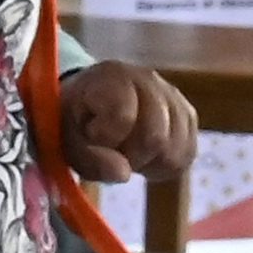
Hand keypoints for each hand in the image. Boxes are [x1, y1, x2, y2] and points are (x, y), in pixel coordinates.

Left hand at [52, 60, 195, 189]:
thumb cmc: (73, 120)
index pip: (123, 118)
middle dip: (131, 158)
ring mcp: (173, 96)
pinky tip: (144, 156)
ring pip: (176, 150)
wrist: (89, 102)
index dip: (107, 140)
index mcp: (113, 77)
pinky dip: (164, 165)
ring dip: (149, 163)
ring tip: (127, 152)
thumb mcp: (66, 139)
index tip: (92, 136)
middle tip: (111, 151)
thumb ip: (89, 158)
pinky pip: (186, 154)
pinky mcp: (187, 116)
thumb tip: (123, 174)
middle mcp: (149, 80)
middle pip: (156, 137)